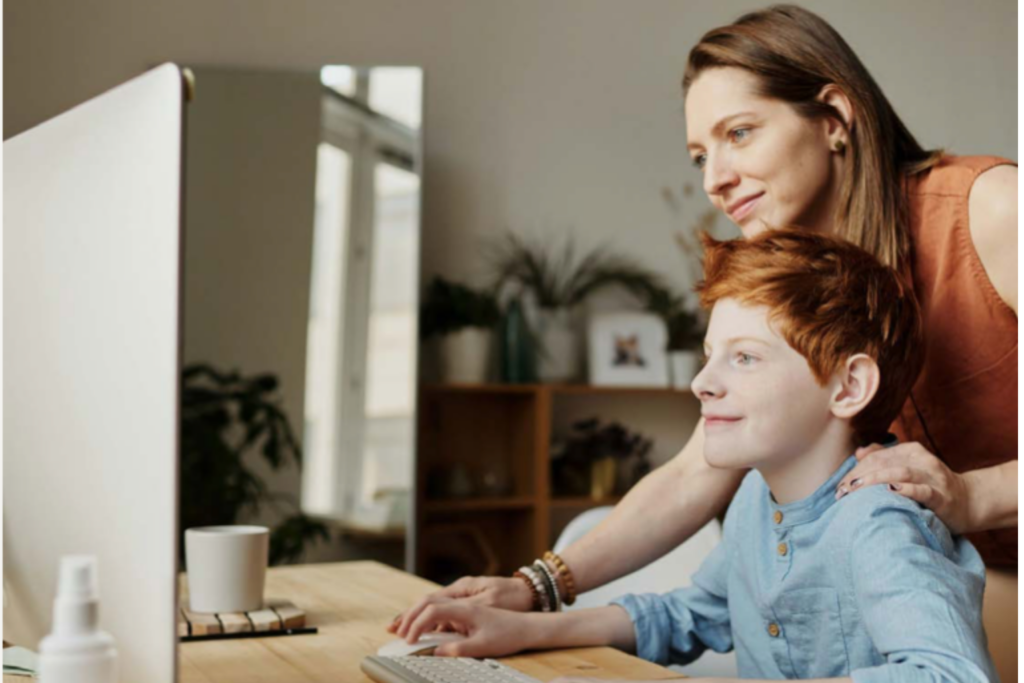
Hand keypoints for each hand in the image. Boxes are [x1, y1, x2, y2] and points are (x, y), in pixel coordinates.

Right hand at [388, 576, 533, 636]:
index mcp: (465, 605)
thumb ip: (459, 648)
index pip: (432, 610)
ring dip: (416, 615)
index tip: (409, 641)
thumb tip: (436, 653)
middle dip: (408, 615)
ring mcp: (464, 601)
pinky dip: (428, 618)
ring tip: (400, 627)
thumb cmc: (509, 632)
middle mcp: (462, 598)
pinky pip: (442, 609)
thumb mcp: (485, 644)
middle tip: (393, 630)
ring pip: (433, 603)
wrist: (529, 622)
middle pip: (427, 601)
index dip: (417, 625)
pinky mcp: (467, 607)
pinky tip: (422, 629)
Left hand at [835, 441, 973, 533]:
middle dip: (859, 476)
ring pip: (900, 472)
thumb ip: (885, 458)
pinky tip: (891, 490)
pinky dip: (906, 489)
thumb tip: (859, 453)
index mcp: (911, 451)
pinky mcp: (942, 496)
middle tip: (842, 492)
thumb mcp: (909, 468)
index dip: (855, 470)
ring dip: (874, 480)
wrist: (970, 502)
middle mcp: (921, 460)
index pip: (876, 456)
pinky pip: (923, 491)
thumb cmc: (932, 487)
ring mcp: (933, 477)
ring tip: (856, 489)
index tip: (840, 487)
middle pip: (884, 463)